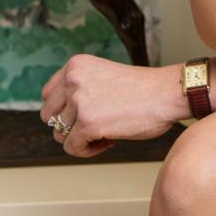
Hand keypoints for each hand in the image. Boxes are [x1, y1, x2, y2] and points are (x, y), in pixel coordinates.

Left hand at [40, 54, 186, 158]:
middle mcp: (73, 79)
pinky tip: (109, 141)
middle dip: (70, 126)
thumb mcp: (102, 75)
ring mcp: (79, 101)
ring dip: (82, 138)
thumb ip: (78, 88)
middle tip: (95, 125)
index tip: (86, 114)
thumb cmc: (142, 89)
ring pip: (60, 135)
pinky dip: (89, 150)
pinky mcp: (87, 123)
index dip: (64, 110)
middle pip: (50, 117)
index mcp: (75, 65)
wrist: (167, 93)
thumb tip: (57, 118)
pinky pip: (73, 148)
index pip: (48, 95)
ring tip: (106, 132)